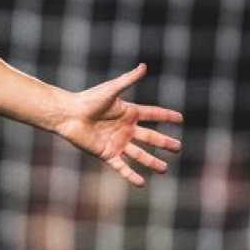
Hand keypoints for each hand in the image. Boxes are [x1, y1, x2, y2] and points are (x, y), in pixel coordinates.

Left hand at [56, 63, 182, 186]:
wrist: (68, 114)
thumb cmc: (88, 100)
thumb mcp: (111, 90)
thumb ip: (128, 80)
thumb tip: (144, 66)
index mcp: (128, 112)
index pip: (152, 114)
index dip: (166, 116)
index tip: (180, 118)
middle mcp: (125, 128)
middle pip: (150, 137)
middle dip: (164, 142)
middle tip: (178, 147)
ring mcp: (117, 142)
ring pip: (139, 154)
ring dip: (152, 162)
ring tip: (164, 169)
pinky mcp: (107, 153)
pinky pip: (121, 166)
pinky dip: (130, 175)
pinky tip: (141, 183)